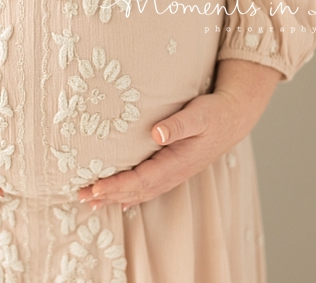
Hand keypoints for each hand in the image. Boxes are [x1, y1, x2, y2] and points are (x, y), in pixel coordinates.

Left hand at [76, 59, 281, 210]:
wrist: (234, 117)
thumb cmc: (214, 113)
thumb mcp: (199, 114)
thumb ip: (179, 124)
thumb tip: (157, 133)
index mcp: (177, 162)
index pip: (141, 179)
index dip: (117, 185)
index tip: (95, 188)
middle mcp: (174, 173)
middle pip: (136, 190)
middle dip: (108, 195)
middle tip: (81, 196)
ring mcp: (174, 174)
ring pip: (141, 191)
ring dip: (116, 197)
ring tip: (91, 202)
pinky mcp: (173, 169)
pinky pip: (148, 187)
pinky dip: (131, 194)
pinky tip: (119, 200)